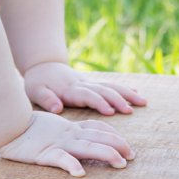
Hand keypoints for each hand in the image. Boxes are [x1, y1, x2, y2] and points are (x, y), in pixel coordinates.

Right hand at [0, 110, 134, 176]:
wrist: (6, 124)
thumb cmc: (28, 128)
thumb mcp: (54, 128)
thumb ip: (68, 131)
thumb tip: (82, 139)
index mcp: (71, 128)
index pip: (98, 128)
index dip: (114, 135)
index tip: (127, 145)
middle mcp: (69, 135)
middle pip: (99, 137)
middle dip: (118, 145)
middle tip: (133, 157)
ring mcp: (58, 143)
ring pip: (87, 147)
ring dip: (106, 154)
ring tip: (120, 163)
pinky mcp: (44, 154)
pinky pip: (60, 159)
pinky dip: (71, 165)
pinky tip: (80, 174)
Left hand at [22, 61, 145, 115]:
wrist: (43, 66)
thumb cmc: (37, 82)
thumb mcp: (36, 91)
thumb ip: (47, 99)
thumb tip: (58, 108)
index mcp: (70, 89)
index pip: (88, 96)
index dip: (100, 103)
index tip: (111, 112)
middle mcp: (84, 84)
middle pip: (104, 90)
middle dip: (119, 100)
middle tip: (131, 110)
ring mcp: (90, 82)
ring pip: (112, 86)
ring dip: (128, 93)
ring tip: (143, 102)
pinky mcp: (93, 83)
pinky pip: (111, 85)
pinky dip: (124, 88)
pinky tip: (136, 92)